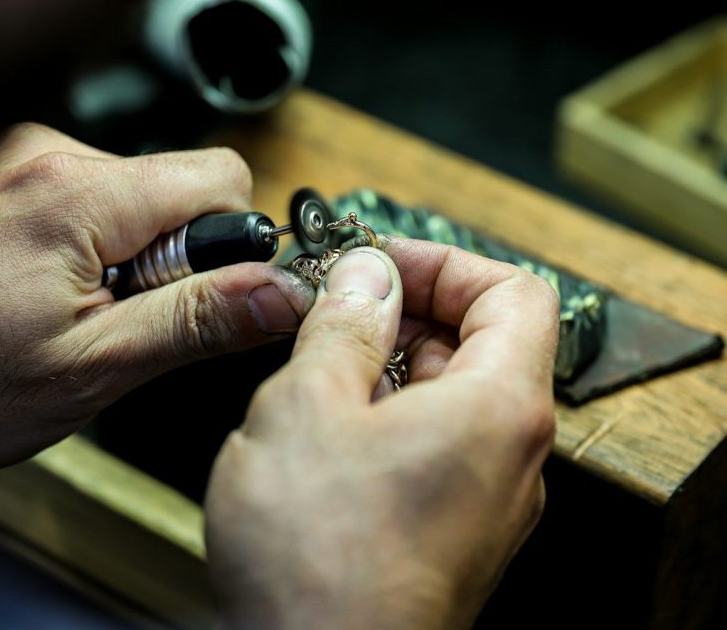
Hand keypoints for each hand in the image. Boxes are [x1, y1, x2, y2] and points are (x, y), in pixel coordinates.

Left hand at [0, 123, 314, 472]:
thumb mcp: (95, 366)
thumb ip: (197, 319)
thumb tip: (282, 292)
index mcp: (75, 193)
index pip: (221, 178)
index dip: (230, 242)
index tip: (195, 295)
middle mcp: (52, 156)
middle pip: (185, 186)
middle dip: (181, 255)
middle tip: (127, 314)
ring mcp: (31, 163)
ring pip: (150, 196)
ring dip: (142, 255)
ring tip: (87, 307)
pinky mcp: (24, 178)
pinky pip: (108, 200)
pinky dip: (107, 246)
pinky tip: (64, 289)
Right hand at [205, 237, 558, 629]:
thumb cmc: (319, 561)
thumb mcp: (309, 405)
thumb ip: (344, 323)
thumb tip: (365, 274)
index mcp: (498, 407)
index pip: (514, 291)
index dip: (445, 263)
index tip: (383, 263)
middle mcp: (509, 453)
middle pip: (481, 339)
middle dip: (407, 309)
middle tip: (339, 308)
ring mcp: (484, 492)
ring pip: (451, 390)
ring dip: (390, 361)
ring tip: (321, 366)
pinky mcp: (452, 522)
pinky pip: (435, 438)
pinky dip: (388, 410)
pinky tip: (329, 424)